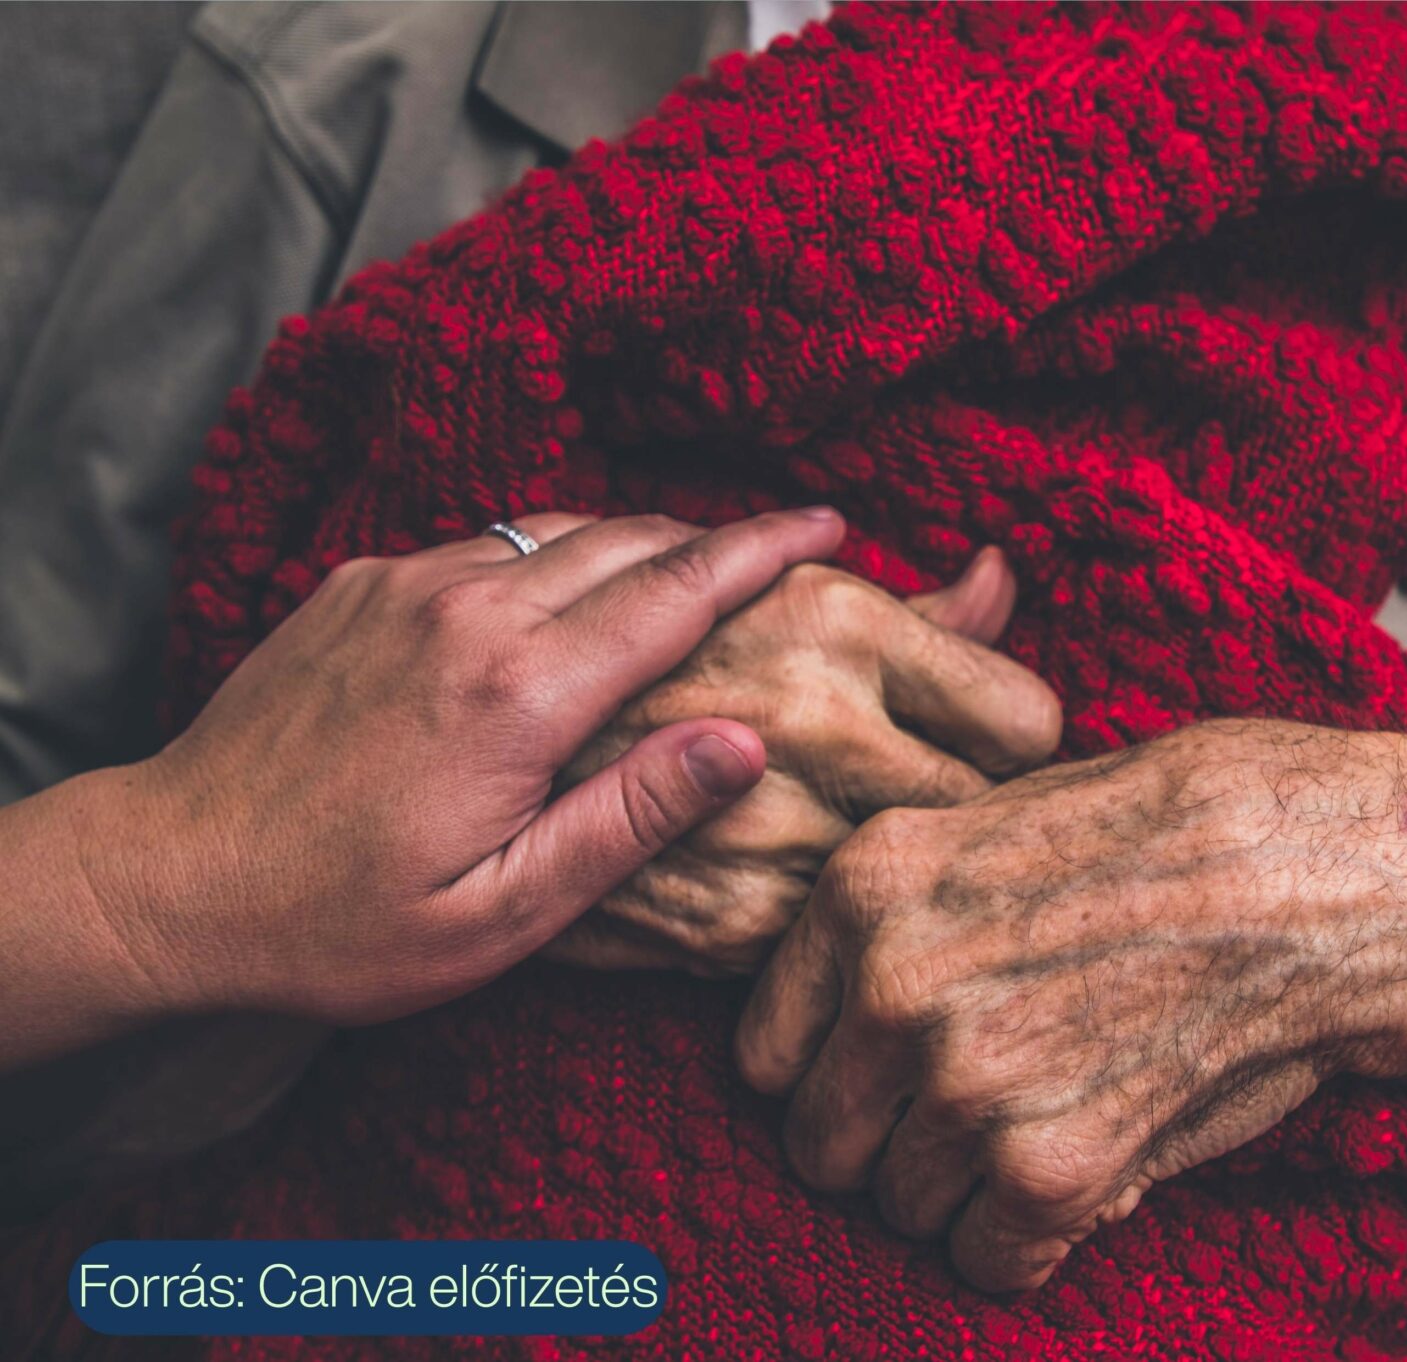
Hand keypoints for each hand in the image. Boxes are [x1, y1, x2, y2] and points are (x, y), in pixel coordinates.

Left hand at [100, 509, 843, 1026]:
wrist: (167, 878)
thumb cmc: (339, 922)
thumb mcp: (501, 911)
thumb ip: (629, 819)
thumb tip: (743, 743)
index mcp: (519, 691)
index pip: (676, 590)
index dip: (765, 547)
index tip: (828, 522)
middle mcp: (467, 608)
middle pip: (629, 538)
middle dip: (714, 537)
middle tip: (777, 553)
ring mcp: (405, 583)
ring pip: (558, 529)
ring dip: (634, 544)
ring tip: (684, 577)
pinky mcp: (359, 581)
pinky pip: (486, 544)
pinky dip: (550, 557)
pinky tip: (560, 606)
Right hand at [545, 546, 1062, 974]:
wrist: (485, 750)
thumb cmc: (663, 662)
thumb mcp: (782, 605)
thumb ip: (912, 612)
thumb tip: (1003, 578)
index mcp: (840, 624)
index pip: (1029, 721)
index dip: (1006, 734)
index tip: (976, 737)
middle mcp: (817, 723)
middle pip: (987, 809)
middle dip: (966, 803)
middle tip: (922, 787)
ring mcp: (775, 832)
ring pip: (919, 880)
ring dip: (901, 864)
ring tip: (843, 823)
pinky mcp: (736, 923)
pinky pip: (840, 932)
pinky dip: (827, 912)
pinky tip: (785, 869)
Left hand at [737, 719, 1406, 1290]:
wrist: (1319, 872)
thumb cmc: (1175, 832)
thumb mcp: (1001, 817)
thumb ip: (904, 910)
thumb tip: (847, 1019)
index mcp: (865, 888)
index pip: (761, 1053)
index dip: (828, 1072)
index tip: (886, 1071)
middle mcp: (891, 986)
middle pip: (821, 1144)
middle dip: (889, 1139)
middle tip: (975, 1108)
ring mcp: (965, 1080)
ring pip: (902, 1207)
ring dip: (966, 1187)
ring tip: (1049, 1116)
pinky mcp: (1050, 1165)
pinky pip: (990, 1258)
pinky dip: (1033, 1235)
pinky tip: (1089, 1160)